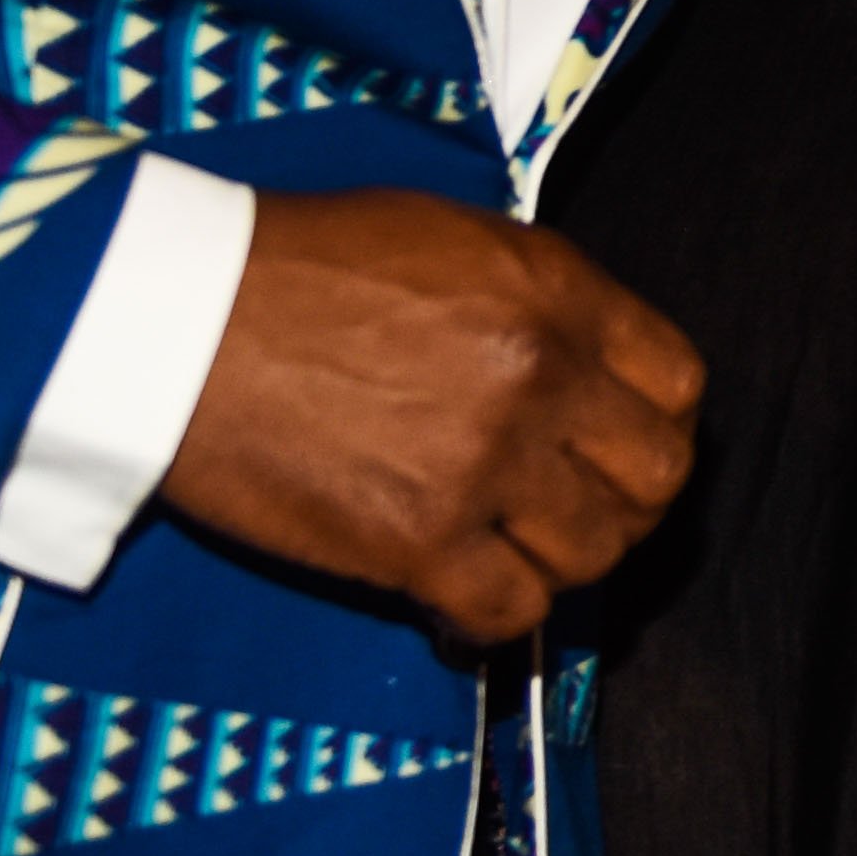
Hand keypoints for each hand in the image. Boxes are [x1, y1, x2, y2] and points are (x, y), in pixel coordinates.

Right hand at [153, 189, 704, 650]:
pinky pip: (511, 613)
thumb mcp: (450, 238)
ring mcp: (484, 466)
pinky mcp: (417, 543)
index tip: (618, 443)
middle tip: (572, 507)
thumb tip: (584, 362)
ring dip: (560, 561)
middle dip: (626, 501)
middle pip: (654, 478)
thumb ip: (537, 300)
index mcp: (556, 294)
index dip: (656, 423)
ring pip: (593, 554)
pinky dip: (492, 618)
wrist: (179, 319)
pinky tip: (457, 599)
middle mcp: (540, 379)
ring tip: (510, 550)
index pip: (677, 384)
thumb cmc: (295, 266)